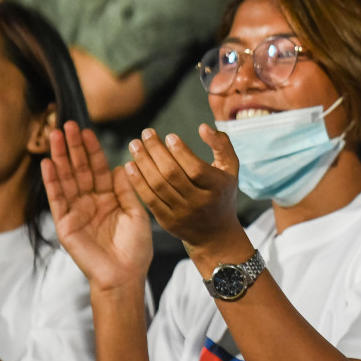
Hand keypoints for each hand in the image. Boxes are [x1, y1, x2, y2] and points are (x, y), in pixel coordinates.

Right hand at [43, 121, 151, 293]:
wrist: (125, 274)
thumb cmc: (135, 248)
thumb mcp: (136, 213)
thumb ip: (126, 190)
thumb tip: (120, 167)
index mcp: (109, 198)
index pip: (98, 169)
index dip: (93, 150)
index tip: (87, 131)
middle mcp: (91, 202)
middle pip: (80, 169)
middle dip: (73, 147)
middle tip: (67, 125)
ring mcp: (76, 211)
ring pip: (66, 179)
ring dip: (59, 158)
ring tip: (54, 136)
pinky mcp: (65, 224)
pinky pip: (57, 199)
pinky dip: (52, 182)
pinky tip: (47, 164)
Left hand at [124, 126, 240, 250]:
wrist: (215, 233)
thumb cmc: (221, 192)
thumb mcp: (230, 168)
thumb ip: (221, 144)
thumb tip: (203, 127)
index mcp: (217, 188)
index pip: (196, 169)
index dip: (181, 152)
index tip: (169, 136)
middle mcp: (200, 202)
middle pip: (173, 174)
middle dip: (157, 151)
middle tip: (146, 133)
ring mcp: (182, 213)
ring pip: (158, 185)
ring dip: (143, 163)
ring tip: (135, 145)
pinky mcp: (167, 221)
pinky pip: (149, 199)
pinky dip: (138, 181)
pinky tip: (130, 166)